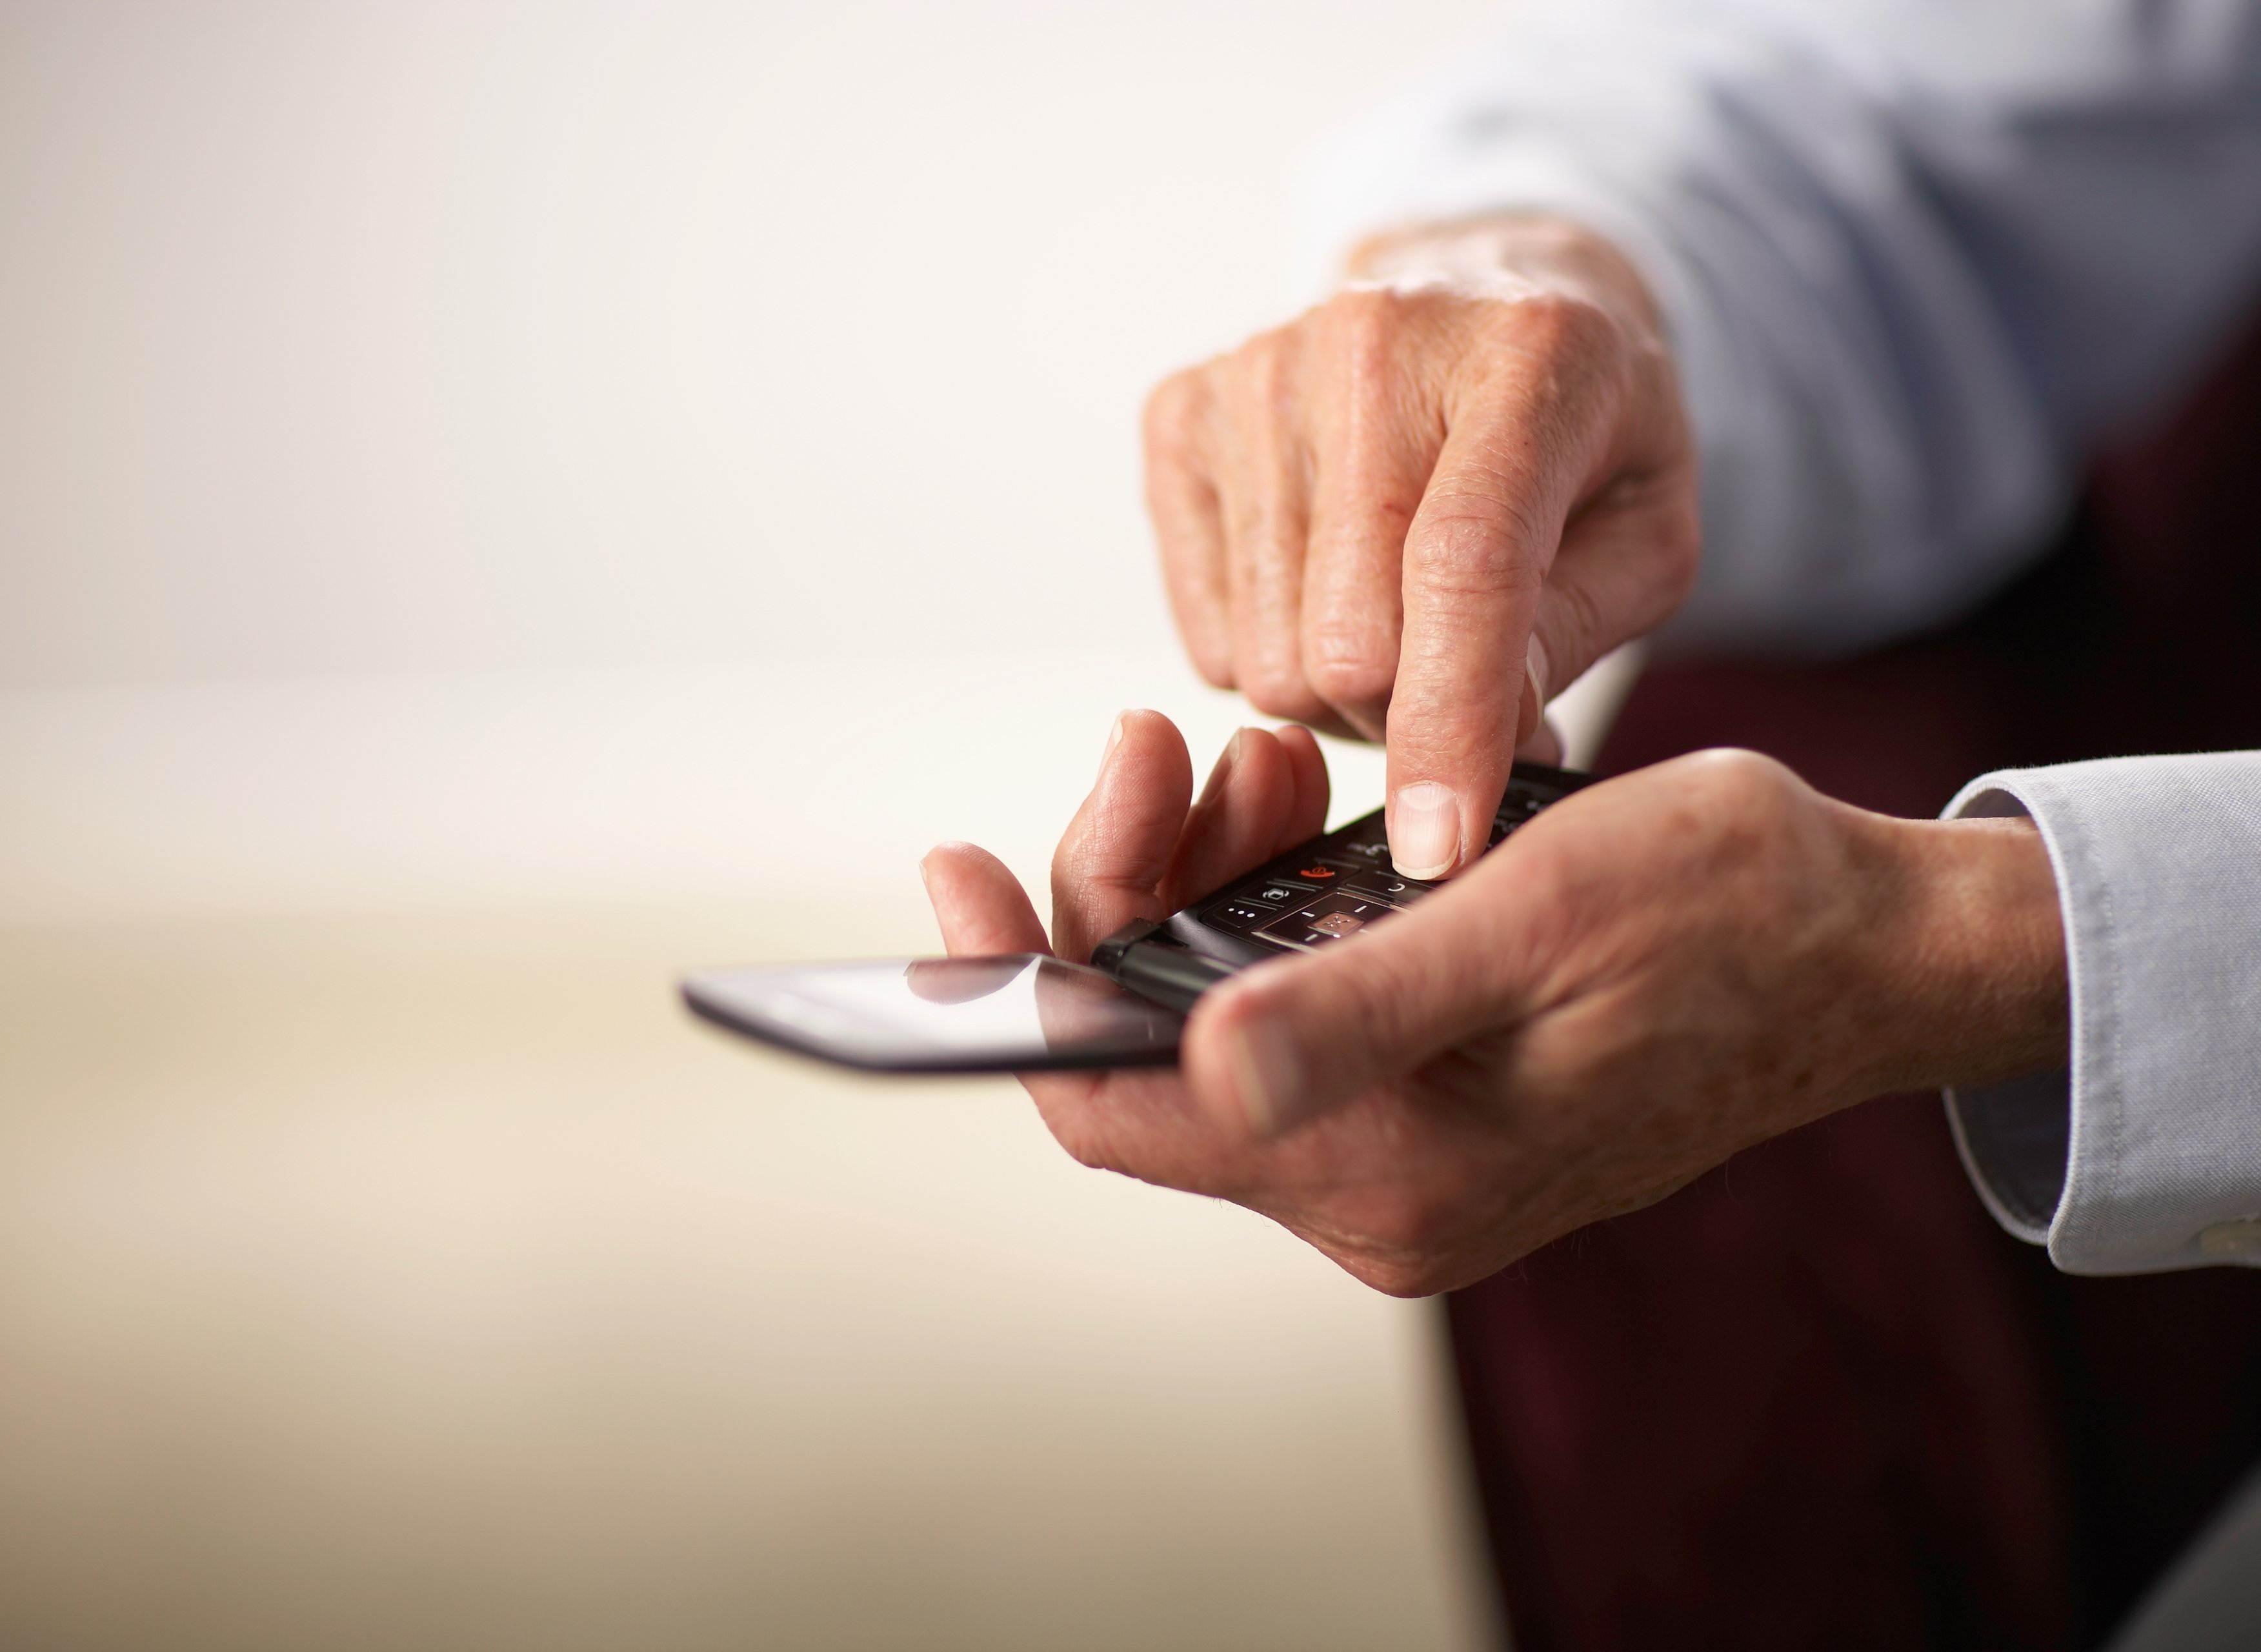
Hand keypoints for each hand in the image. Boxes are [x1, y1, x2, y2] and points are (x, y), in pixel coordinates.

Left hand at [922, 713, 2065, 1294]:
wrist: (1875, 944)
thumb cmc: (1727, 909)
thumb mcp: (1534, 923)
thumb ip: (1358, 1009)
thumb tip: (1204, 1063)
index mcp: (1387, 1170)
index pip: (1114, 1104)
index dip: (1011, 989)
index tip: (958, 866)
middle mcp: (1376, 1191)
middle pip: (1152, 1051)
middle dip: (1130, 885)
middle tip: (1159, 744)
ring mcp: (1404, 1152)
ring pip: (1217, 1016)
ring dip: (1204, 879)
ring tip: (1255, 755)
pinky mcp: (1433, 1101)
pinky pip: (1289, 1007)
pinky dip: (1268, 904)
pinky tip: (1295, 807)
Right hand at [1142, 215, 1697, 877]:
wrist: (1483, 295)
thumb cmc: (1581, 434)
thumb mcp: (1647, 532)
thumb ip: (1572, 638)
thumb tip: (1474, 754)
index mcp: (1528, 354)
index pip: (1463, 567)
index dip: (1450, 723)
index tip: (1442, 845)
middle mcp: (1373, 339)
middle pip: (1349, 639)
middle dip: (1406, 714)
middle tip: (1454, 680)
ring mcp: (1258, 371)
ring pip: (1268, 657)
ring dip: (1337, 693)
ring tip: (1393, 623)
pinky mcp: (1180, 414)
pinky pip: (1206, 637)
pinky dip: (1268, 653)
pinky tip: (1321, 586)